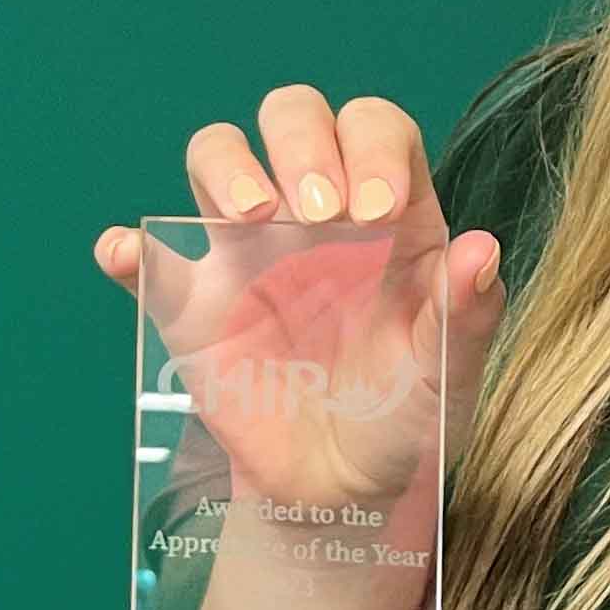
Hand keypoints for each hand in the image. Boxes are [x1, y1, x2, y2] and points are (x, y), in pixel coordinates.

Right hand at [90, 85, 506, 511]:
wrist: (342, 494)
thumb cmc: (406, 418)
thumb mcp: (450, 375)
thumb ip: (467, 314)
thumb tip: (482, 248)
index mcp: (388, 214)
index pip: (376, 128)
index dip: (373, 147)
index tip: (378, 211)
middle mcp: (314, 213)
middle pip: (294, 116)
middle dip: (300, 142)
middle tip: (318, 216)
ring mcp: (247, 251)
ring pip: (217, 156)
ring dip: (227, 164)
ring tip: (250, 216)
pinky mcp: (193, 305)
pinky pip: (146, 261)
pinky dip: (128, 249)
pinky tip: (127, 254)